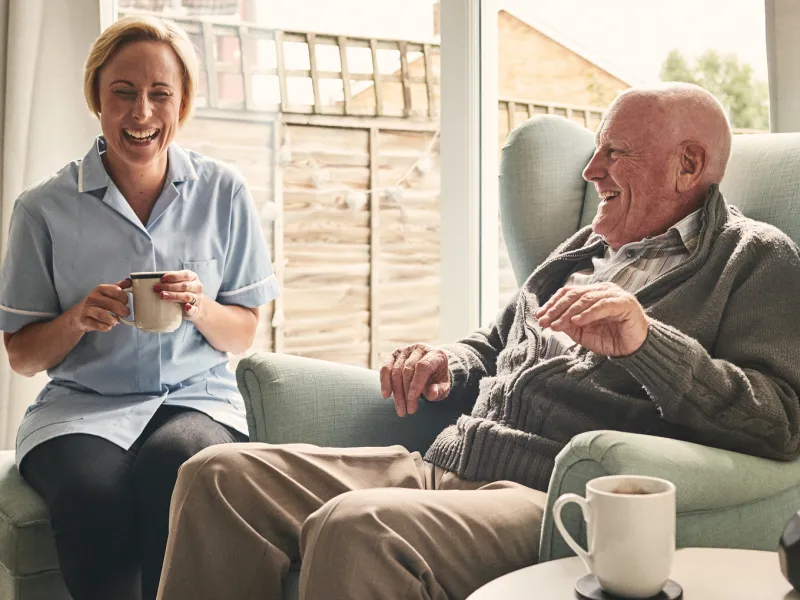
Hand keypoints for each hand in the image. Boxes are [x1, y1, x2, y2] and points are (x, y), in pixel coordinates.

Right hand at [71, 279, 130, 332]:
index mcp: (100, 289)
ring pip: (103, 315)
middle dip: (122, 310)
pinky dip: (106, 327)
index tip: (126, 303)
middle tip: (125, 314)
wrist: (78, 316)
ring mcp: (86, 309)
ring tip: (116, 321)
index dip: (124, 297)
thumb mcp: (107, 293)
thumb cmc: (96, 304)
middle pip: (111, 304)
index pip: (116, 290)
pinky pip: (98, 325)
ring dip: (113, 320)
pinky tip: (108, 325)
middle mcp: (92, 298)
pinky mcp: (84, 321)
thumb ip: (118, 287)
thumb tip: (129, 281)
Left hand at [153, 270, 204, 319]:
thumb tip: (156, 282)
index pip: (185, 275)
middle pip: (184, 286)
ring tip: (163, 296)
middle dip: (169, 287)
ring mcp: (198, 298)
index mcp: (193, 277)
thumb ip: (172, 281)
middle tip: (157, 288)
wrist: (195, 306)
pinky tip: (186, 307)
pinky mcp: (196, 309)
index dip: (173, 276)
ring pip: (187, 296)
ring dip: (174, 296)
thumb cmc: (184, 292)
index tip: (162, 279)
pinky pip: (194, 309)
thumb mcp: (180, 283)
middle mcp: (197, 287)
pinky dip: (190, 309)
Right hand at [379, 343, 450, 416]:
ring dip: (397, 392)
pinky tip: (386, 395)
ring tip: (401, 409)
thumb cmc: (437, 380)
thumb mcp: (443, 387)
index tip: (412, 398)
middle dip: (406, 393)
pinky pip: (386, 368)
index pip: (423, 366)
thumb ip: (439, 390)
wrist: (432, 369)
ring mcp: (406, 350)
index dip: (416, 383)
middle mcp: (419, 349)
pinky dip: (384, 382)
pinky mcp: (394, 355)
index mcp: (435, 354)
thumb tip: (431, 393)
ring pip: (396, 371)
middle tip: (408, 411)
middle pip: (408, 370)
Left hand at [534, 283, 649, 356]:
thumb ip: (568, 324)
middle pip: (574, 294)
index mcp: (592, 293)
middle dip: (557, 308)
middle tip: (545, 320)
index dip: (553, 303)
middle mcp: (603, 290)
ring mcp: (614, 295)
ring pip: (586, 299)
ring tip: (557, 324)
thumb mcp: (582, 332)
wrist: (634, 349)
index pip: (568, 292)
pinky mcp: (624, 303)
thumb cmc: (610, 338)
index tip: (540, 315)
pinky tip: (577, 321)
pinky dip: (588, 313)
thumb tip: (549, 319)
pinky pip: (602, 305)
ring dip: (568, 312)